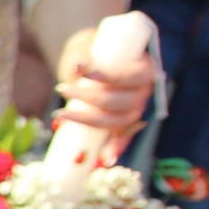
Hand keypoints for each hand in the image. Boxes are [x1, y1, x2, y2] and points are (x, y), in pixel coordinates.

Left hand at [54, 24, 154, 146]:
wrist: (105, 58)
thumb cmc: (100, 53)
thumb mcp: (94, 49)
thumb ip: (86, 59)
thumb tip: (78, 68)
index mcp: (146, 70)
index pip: (132, 77)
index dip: (108, 77)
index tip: (83, 73)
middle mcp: (145, 92)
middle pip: (122, 102)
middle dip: (90, 98)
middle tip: (63, 89)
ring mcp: (137, 109)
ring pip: (118, 121)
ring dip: (88, 119)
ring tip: (62, 114)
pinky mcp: (125, 123)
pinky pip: (123, 138)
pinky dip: (116, 148)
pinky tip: (107, 158)